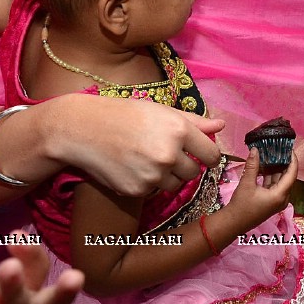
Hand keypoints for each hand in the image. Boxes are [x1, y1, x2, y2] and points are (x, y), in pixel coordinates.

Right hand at [52, 96, 224, 195]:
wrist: (82, 130)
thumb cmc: (126, 115)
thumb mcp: (162, 112)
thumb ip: (195, 122)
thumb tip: (221, 125)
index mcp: (179, 130)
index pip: (212, 155)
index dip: (208, 157)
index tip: (202, 156)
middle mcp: (169, 154)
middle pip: (193, 172)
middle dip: (184, 166)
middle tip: (164, 153)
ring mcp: (152, 175)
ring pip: (175, 185)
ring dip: (167, 177)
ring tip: (146, 159)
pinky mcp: (136, 190)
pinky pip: (153, 191)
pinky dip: (146, 183)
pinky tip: (131, 167)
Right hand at [228, 152, 297, 230]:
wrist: (233, 223)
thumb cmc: (241, 205)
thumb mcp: (247, 183)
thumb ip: (252, 165)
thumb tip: (256, 149)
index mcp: (280, 195)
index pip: (292, 174)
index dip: (292, 160)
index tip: (289, 148)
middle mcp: (283, 198)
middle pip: (287, 177)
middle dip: (283, 162)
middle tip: (279, 148)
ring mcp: (277, 201)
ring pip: (280, 181)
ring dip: (275, 168)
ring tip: (271, 154)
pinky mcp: (271, 201)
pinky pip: (274, 185)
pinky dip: (270, 176)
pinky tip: (264, 166)